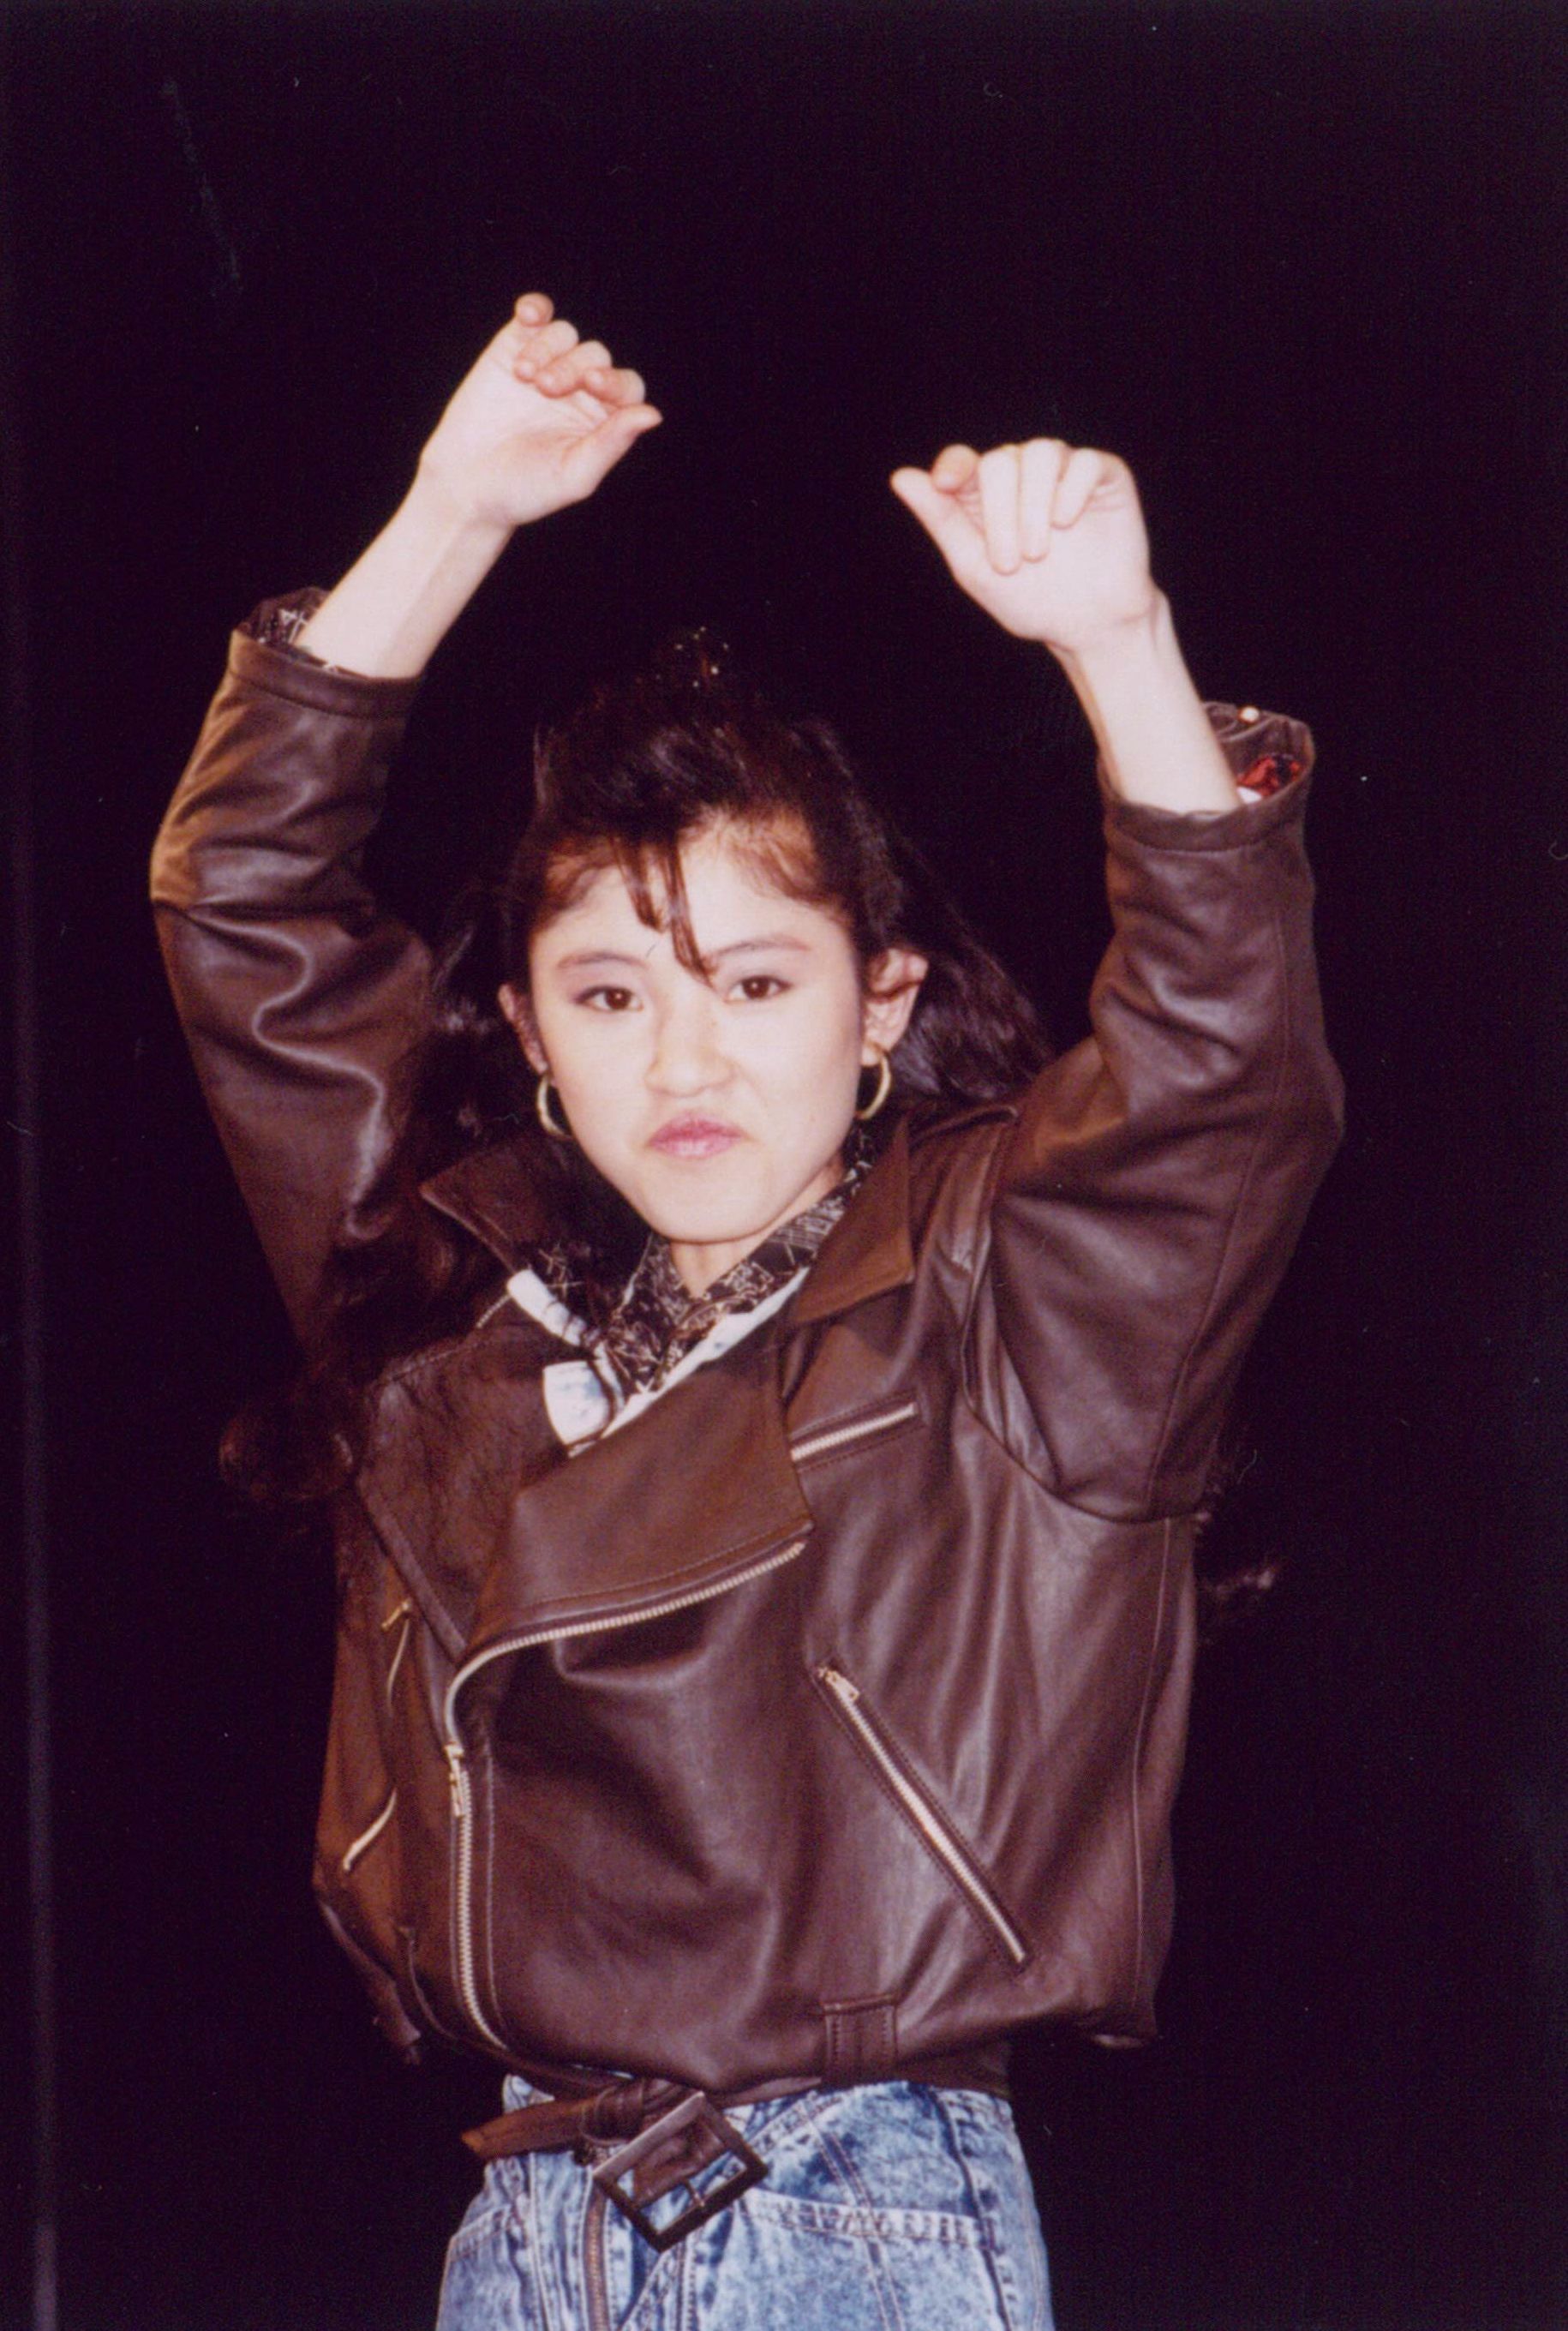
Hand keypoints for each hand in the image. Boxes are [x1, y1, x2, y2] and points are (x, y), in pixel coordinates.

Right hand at [416, 293, 660, 532]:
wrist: (466, 485)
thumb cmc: (525, 489)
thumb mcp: (574, 475)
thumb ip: (612, 444)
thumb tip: (653, 414)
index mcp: (602, 420)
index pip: (626, 386)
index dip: (615, 380)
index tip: (592, 384)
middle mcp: (579, 390)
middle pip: (594, 356)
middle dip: (572, 367)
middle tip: (545, 389)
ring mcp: (546, 365)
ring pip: (565, 334)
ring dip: (548, 349)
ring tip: (525, 377)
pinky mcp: (512, 348)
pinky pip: (534, 316)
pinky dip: (535, 309)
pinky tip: (529, 315)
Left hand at [890, 439, 1157, 654]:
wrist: (1089, 625)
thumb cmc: (1030, 600)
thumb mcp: (975, 566)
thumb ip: (942, 520)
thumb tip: (901, 476)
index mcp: (988, 495)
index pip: (964, 460)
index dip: (954, 465)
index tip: (945, 484)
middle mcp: (1024, 475)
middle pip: (1001, 460)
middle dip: (1000, 513)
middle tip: (1010, 564)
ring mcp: (1065, 472)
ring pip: (1042, 453)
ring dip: (1033, 505)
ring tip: (1038, 552)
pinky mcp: (1104, 476)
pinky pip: (1085, 462)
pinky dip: (1071, 492)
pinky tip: (1067, 523)